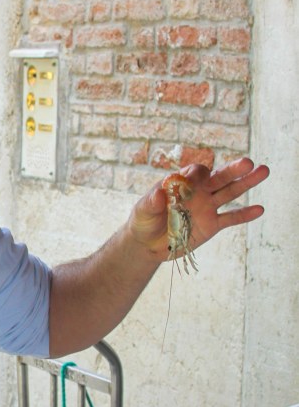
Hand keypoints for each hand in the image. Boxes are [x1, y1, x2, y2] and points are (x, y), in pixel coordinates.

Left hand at [128, 157, 269, 260]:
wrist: (148, 244)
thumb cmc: (143, 221)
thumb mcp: (142, 211)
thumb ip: (151, 201)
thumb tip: (160, 193)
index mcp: (181, 183)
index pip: (196, 172)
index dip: (199, 176)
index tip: (199, 182)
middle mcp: (198, 192)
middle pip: (219, 177)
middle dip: (233, 170)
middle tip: (248, 162)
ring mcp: (207, 207)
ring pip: (230, 192)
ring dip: (246, 183)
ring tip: (263, 171)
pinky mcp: (212, 225)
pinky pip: (231, 218)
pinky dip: (245, 214)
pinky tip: (259, 209)